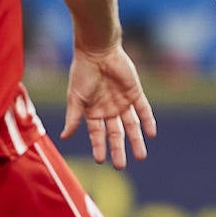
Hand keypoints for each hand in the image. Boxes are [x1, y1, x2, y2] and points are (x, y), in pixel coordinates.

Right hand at [61, 44, 155, 168]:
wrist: (97, 51)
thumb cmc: (82, 72)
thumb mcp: (76, 98)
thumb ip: (73, 118)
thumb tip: (64, 137)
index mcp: (93, 111)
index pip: (97, 134)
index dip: (99, 147)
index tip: (100, 161)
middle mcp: (109, 109)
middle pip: (116, 133)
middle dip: (118, 149)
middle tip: (121, 165)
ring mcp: (123, 101)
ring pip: (132, 125)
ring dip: (136, 140)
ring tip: (141, 156)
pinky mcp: (135, 93)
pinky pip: (143, 110)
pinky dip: (148, 121)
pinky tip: (151, 133)